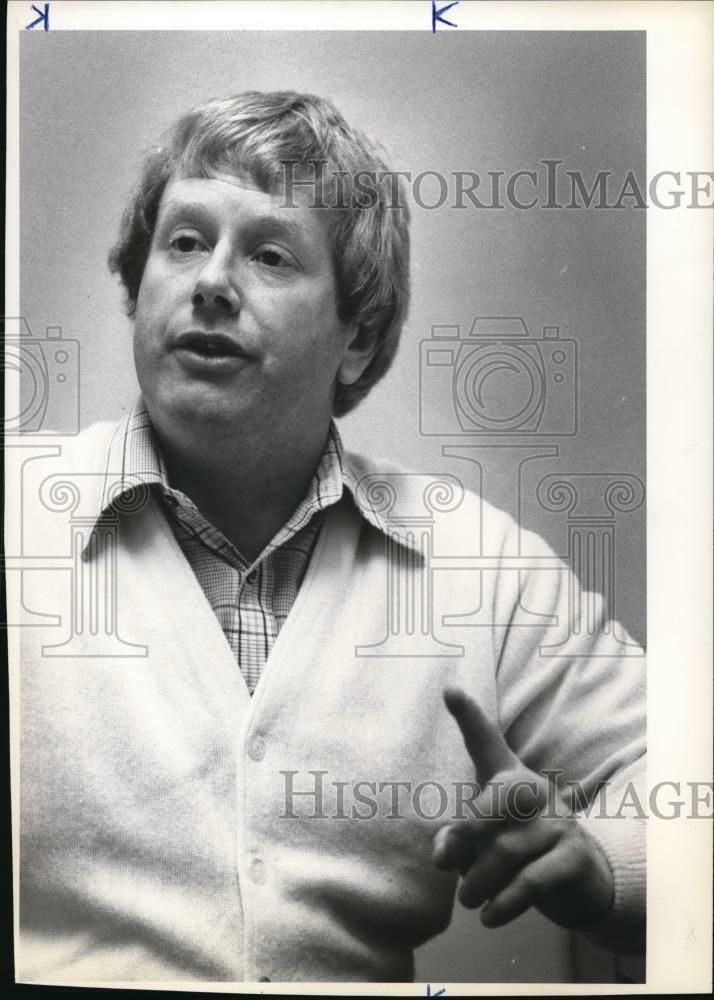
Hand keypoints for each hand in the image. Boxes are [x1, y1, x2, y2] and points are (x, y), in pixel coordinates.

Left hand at [434, 687, 613, 930]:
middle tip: (447, 867)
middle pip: (492, 801)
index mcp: (510, 778)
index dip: (469, 717)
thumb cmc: (520, 850)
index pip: (487, 742)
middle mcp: (535, 791)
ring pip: (505, 852)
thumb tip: (443, 855)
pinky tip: (489, 917)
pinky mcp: (573, 857)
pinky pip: (530, 881)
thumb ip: (458, 840)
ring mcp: (558, 822)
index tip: (450, 689)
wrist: (581, 881)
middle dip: (466, 835)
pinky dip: (504, 903)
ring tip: (468, 900)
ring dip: (478, 883)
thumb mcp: (485, 842)